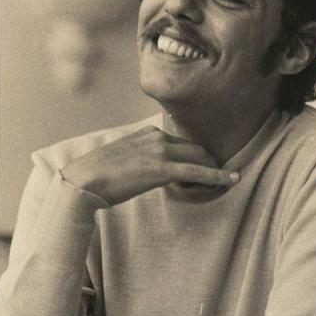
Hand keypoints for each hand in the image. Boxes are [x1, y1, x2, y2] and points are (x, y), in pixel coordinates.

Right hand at [61, 126, 238, 204]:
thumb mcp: (122, 158)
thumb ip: (141, 157)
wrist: (82, 182)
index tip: (198, 170)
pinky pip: (198, 171)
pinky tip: (233, 178)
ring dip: (211, 170)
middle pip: (196, 147)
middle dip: (207, 162)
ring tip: (216, 183)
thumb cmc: (97, 175)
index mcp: (149, 132)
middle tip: (211, 180)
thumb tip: (149, 168)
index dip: (192, 158)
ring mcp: (160, 150)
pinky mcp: (162, 169)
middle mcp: (157, 136)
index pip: (182, 142)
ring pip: (200, 157)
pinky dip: (218, 175)